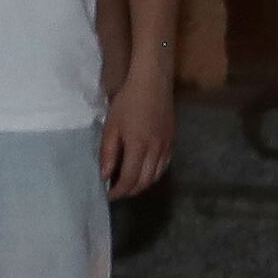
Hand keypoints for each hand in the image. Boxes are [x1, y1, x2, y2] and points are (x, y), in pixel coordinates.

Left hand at [102, 62, 175, 198]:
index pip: (130, 180)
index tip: (108, 194)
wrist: (152, 83)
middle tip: (117, 192)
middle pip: (145, 182)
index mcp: (139, 147)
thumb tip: (105, 176)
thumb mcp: (111, 126)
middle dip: (130, 191)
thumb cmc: (128, 102)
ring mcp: (167, 146)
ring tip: (128, 184)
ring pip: (156, 176)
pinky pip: (164, 165)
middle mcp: (156, 151)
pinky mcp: (172, 141)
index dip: (118, 191)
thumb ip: (108, 153)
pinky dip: (153, 174)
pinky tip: (143, 171)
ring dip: (142, 184)